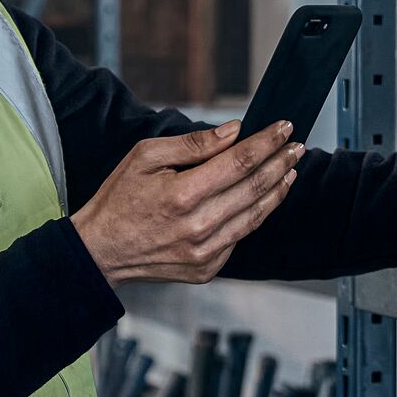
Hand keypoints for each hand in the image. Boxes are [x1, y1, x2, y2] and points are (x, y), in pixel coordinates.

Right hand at [72, 121, 303, 285]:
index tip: (283, 128)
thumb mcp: (145, 156)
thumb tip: (233, 132)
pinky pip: (240, 237)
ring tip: (290, 169)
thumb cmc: (119, 199)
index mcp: (182, 195)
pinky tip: (265, 198)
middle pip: (254, 188)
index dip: (266, 143)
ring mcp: (204, 252)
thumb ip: (192, 144)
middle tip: (296, 145)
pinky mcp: (206, 268)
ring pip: (255, 216)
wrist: (100, 252)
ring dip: (277, 189)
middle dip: (280, 162)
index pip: (239, 162)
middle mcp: (198, 226)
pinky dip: (256, 215)